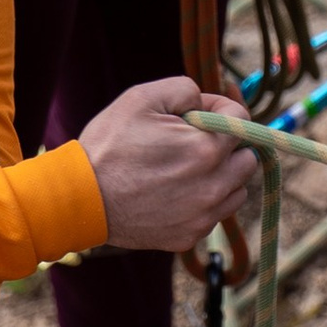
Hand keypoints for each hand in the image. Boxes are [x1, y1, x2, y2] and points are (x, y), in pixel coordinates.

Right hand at [81, 75, 254, 250]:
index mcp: (207, 148)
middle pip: (247, 158)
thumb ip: (187, 90)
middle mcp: (214, 186)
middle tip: (193, 143)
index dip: (218, 109)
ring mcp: (203, 216)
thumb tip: (207, 104)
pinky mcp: (189, 236)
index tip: (195, 114)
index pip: (241, 118)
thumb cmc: (109, 145)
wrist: (80, 198)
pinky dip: (203, 202)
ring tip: (185, 169)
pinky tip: (174, 193)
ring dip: (221, 176)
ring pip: (236, 190)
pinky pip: (214, 215)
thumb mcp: (143, 97)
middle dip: (226, 145)